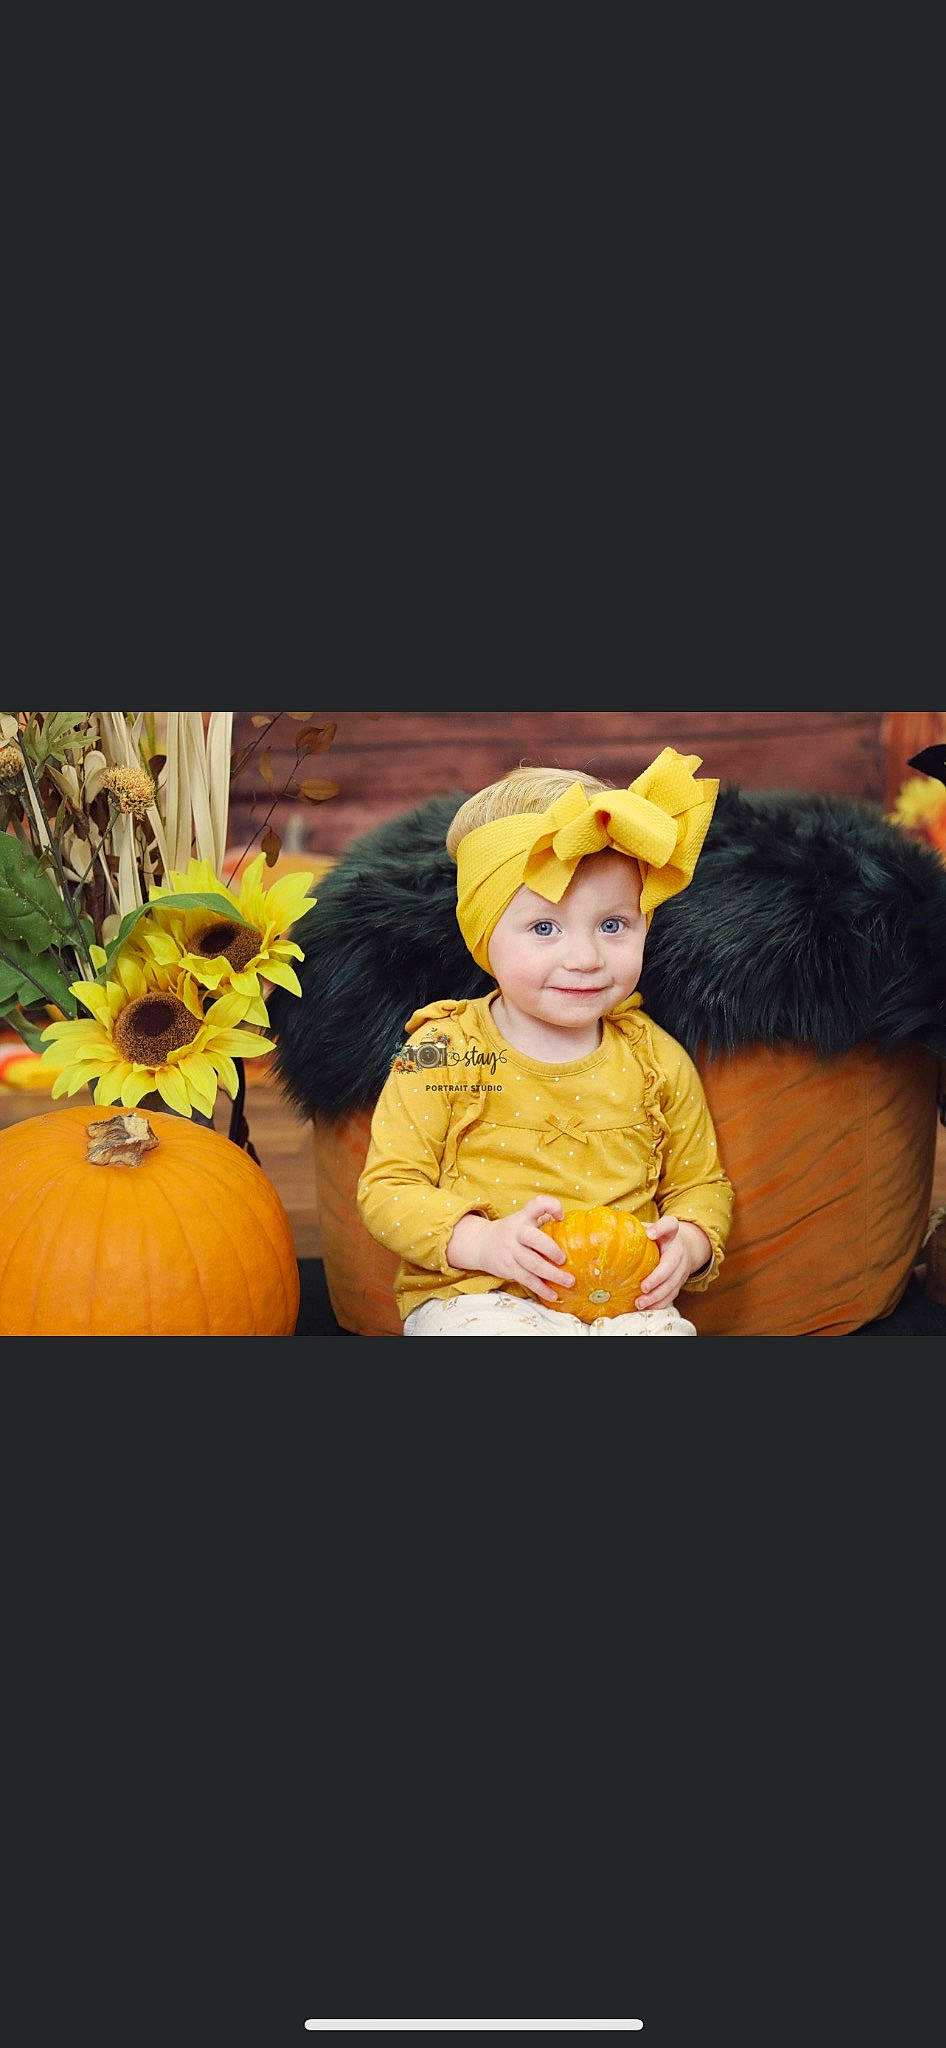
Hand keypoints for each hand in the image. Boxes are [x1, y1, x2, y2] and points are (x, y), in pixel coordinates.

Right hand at [446, 1197, 575, 1305]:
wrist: (481, 1243)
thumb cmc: (512, 1232)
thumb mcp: (524, 1220)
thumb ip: (543, 1220)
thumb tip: (571, 1228)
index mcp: (524, 1217)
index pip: (536, 1204)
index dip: (551, 1207)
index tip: (561, 1216)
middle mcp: (516, 1232)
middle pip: (533, 1238)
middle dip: (551, 1249)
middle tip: (564, 1259)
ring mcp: (511, 1251)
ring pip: (532, 1264)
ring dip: (552, 1275)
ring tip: (569, 1281)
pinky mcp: (508, 1267)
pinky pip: (526, 1279)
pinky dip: (541, 1288)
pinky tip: (553, 1295)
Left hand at [634, 1216, 711, 1310]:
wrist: (683, 1249)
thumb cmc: (657, 1239)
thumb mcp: (649, 1229)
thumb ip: (634, 1231)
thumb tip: (606, 1234)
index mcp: (670, 1234)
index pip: (670, 1225)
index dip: (661, 1228)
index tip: (650, 1234)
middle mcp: (678, 1251)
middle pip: (672, 1264)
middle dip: (658, 1277)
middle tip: (643, 1287)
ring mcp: (681, 1268)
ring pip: (672, 1284)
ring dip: (657, 1296)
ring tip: (640, 1303)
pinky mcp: (680, 1282)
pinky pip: (672, 1295)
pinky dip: (660, 1304)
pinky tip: (646, 1308)